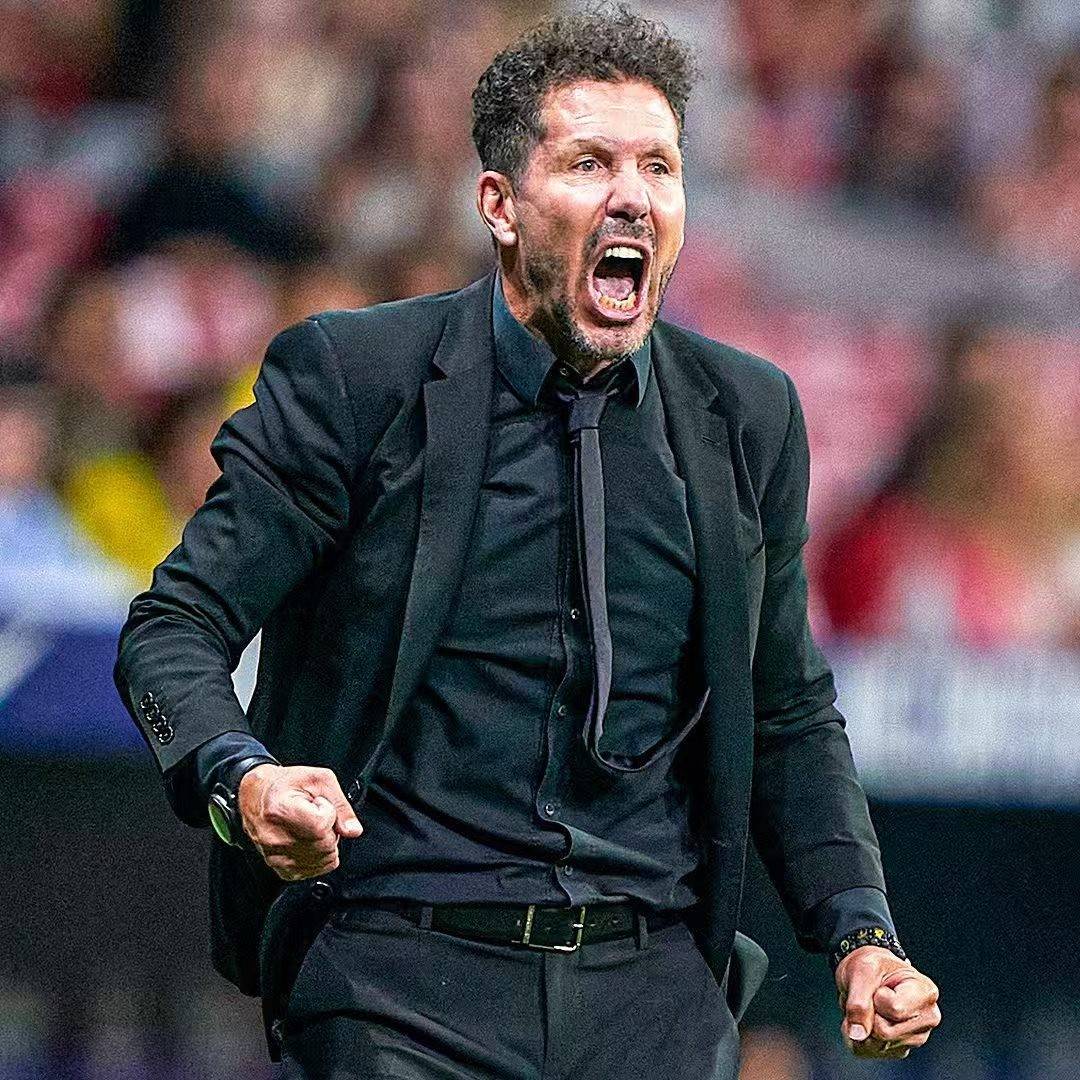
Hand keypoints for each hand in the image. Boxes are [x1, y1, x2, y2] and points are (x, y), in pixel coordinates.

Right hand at [237, 764, 362, 880]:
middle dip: (330, 830)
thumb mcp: (319, 779)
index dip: (328, 813)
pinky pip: (312, 871)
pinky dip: (318, 857)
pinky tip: (309, 840)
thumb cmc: (285, 784)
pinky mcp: (279, 868)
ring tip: (311, 827)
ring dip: (325, 844)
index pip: (322, 826)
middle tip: (316, 815)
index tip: (319, 804)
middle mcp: (275, 838)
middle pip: (324, 846)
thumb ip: (341, 804)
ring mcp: (276, 856)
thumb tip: (353, 830)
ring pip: (322, 861)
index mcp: (281, 810)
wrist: (257, 796)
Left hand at [835, 946, 940, 1058]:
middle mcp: (927, 1019)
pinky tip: (865, 1018)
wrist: (868, 971)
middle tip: (871, 995)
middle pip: (885, 1032)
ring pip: (876, 1044)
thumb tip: (858, 1033)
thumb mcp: (862, 970)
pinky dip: (857, 1034)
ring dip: (861, 1023)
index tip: (880, 985)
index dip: (876, 996)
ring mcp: (915, 1037)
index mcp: (926, 993)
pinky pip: (867, 1051)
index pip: (895, 1009)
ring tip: (869, 1004)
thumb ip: (859, 1001)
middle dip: (867, 1012)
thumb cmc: (871, 965)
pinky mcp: (899, 1049)